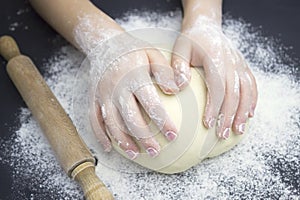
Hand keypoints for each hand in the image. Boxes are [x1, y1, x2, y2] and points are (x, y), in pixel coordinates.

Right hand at [89, 35, 178, 158]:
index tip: (173, 135)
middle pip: (130, 118)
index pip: (150, 103)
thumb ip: (164, 71)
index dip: (162, 121)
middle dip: (144, 138)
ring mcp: (102, 94)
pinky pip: (93, 120)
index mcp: (134, 76)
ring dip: (123, 141)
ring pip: (111, 123)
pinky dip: (100, 135)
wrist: (104, 43)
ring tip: (136, 154)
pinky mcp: (93, 98)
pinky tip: (109, 148)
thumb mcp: (152, 54)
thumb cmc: (133, 50)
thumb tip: (176, 89)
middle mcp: (116, 88)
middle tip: (156, 151)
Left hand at [171, 16, 257, 138]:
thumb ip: (178, 68)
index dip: (214, 106)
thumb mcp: (180, 49)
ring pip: (247, 91)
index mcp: (216, 58)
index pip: (218, 86)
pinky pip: (252, 85)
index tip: (208, 124)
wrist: (206, 27)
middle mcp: (232, 62)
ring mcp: (240, 64)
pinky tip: (249, 114)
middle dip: (229, 116)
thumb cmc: (191, 41)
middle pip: (234, 93)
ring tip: (238, 130)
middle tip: (222, 134)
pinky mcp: (243, 67)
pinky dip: (253, 100)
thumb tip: (178, 89)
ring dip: (243, 112)